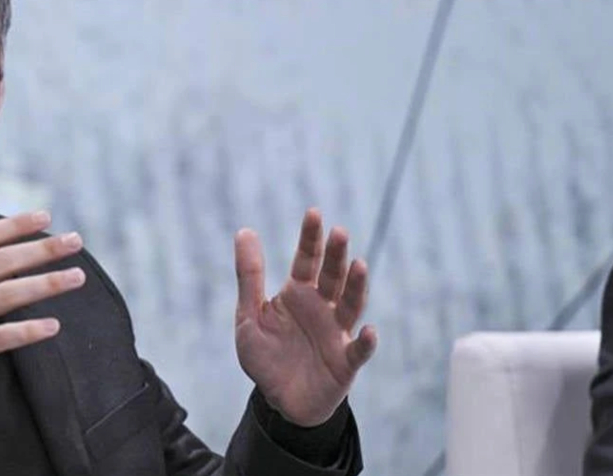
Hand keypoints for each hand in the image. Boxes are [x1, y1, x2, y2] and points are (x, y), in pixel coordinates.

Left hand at [234, 209, 377, 426]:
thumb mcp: (249, 315)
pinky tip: (368, 330)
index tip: (314, 212)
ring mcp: (336, 333)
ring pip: (350, 305)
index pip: (306, 260)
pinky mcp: (345, 363)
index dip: (311, 237)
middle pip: (332, 276)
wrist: (279, 400)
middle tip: (339, 232)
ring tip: (359, 265)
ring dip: (356, 286)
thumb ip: (249, 276)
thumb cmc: (266, 356)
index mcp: (298, 294)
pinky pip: (358, 351)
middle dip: (336, 255)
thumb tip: (244, 230)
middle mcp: (322, 308)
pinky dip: (365, 342)